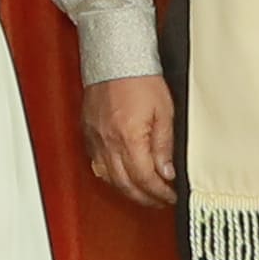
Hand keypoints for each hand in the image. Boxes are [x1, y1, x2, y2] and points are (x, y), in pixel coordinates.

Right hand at [80, 71, 181, 211]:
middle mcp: (108, 142)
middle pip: (125, 184)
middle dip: (145, 198)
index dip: (159, 192)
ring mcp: (95, 138)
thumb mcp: (165, 112)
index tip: (170, 196)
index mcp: (129, 138)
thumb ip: (165, 145)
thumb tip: (167, 172)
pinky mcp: (88, 132)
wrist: (115, 58)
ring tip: (143, 192)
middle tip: (160, 200)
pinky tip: (122, 175)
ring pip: (108, 178)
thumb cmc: (140, 79)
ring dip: (127, 190)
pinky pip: (96, 163)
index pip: (145, 179)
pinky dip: (110, 175)